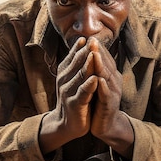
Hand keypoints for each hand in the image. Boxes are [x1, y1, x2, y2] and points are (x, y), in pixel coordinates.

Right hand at [39, 37, 97, 153]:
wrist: (66, 124)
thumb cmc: (74, 98)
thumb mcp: (74, 78)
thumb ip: (78, 62)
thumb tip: (83, 40)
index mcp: (65, 71)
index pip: (74, 55)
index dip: (82, 46)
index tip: (90, 37)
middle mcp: (64, 79)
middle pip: (77, 62)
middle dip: (86, 51)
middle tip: (94, 40)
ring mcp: (68, 91)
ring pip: (80, 75)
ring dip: (88, 65)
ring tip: (94, 54)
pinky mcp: (75, 104)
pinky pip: (83, 92)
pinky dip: (89, 85)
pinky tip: (95, 79)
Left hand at [88, 38, 134, 157]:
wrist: (105, 125)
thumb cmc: (98, 102)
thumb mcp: (96, 83)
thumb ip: (94, 69)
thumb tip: (88, 52)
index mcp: (110, 75)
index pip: (104, 59)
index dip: (97, 48)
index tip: (89, 37)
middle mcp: (113, 82)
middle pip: (106, 64)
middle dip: (99, 52)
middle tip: (92, 40)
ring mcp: (112, 93)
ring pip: (107, 77)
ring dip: (101, 65)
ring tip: (94, 55)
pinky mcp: (109, 106)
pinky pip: (106, 95)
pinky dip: (103, 87)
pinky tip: (99, 80)